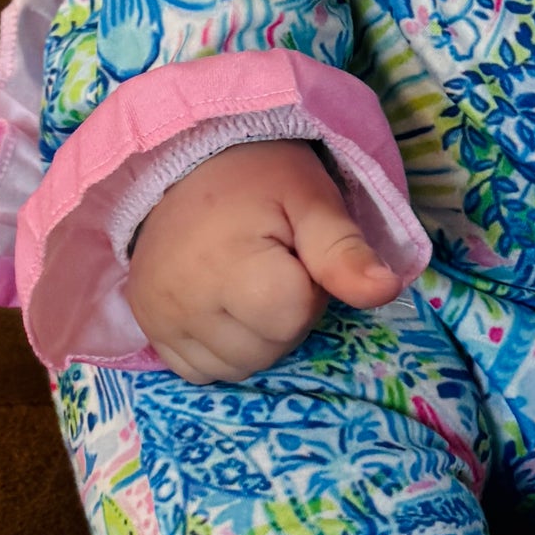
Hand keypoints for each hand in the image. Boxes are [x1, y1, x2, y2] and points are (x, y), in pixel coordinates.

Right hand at [125, 138, 403, 382]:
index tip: (294, 253)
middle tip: (271, 264)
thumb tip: (386, 290)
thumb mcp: (313, 201)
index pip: (293, 316)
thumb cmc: (260, 180)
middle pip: (268, 349)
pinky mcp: (149, 328)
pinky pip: (200, 370)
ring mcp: (160, 321)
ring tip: (245, 284)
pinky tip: (222, 307)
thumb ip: (346, 250)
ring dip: (256, 337)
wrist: (187, 163)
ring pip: (238, 367)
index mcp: (228, 268)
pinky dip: (222, 349)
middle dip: (284, 315)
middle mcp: (184, 304)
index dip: (308, 288)